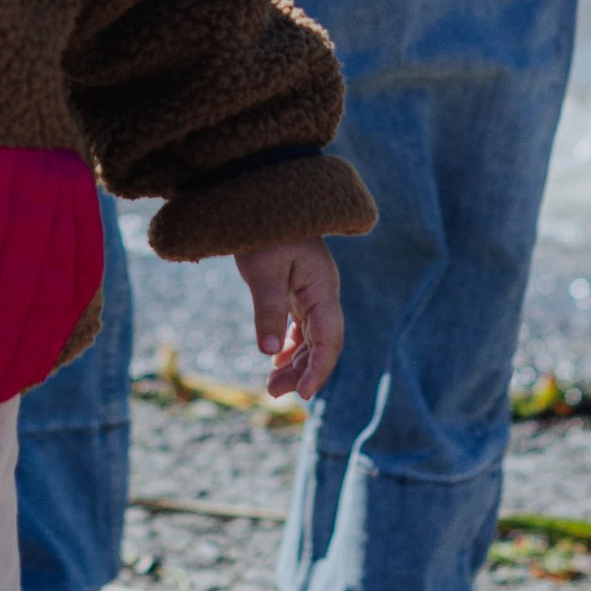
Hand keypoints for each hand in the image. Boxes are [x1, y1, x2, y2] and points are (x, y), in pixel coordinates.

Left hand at [233, 238, 343, 401]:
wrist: (260, 196)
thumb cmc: (262, 230)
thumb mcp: (262, 270)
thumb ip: (268, 310)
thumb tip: (269, 352)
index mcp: (323, 288)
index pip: (329, 339)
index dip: (319, 369)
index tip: (302, 394)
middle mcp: (323, 293)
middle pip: (322, 343)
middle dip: (303, 372)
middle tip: (274, 392)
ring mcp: (312, 291)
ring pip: (311, 337)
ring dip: (296, 362)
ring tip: (272, 385)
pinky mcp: (298, 289)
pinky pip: (301, 325)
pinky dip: (290, 345)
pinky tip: (276, 360)